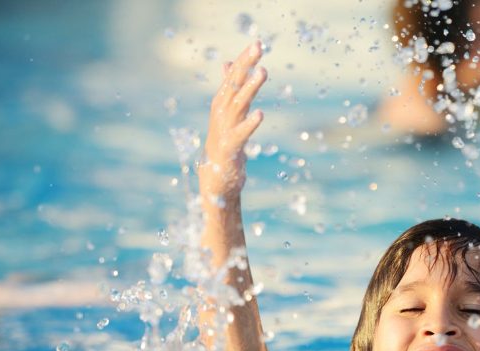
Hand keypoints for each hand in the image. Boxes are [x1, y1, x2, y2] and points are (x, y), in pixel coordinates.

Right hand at [198, 42, 267, 204]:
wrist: (216, 177)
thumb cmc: (224, 143)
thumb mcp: (227, 113)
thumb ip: (229, 89)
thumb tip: (228, 64)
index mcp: (222, 103)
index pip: (233, 76)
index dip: (244, 60)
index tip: (257, 43)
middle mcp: (221, 113)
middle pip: (234, 84)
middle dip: (246, 64)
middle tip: (258, 47)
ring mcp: (224, 129)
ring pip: (238, 104)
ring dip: (249, 87)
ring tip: (263, 72)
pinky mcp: (229, 148)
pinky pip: (240, 133)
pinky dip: (249, 124)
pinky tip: (261, 114)